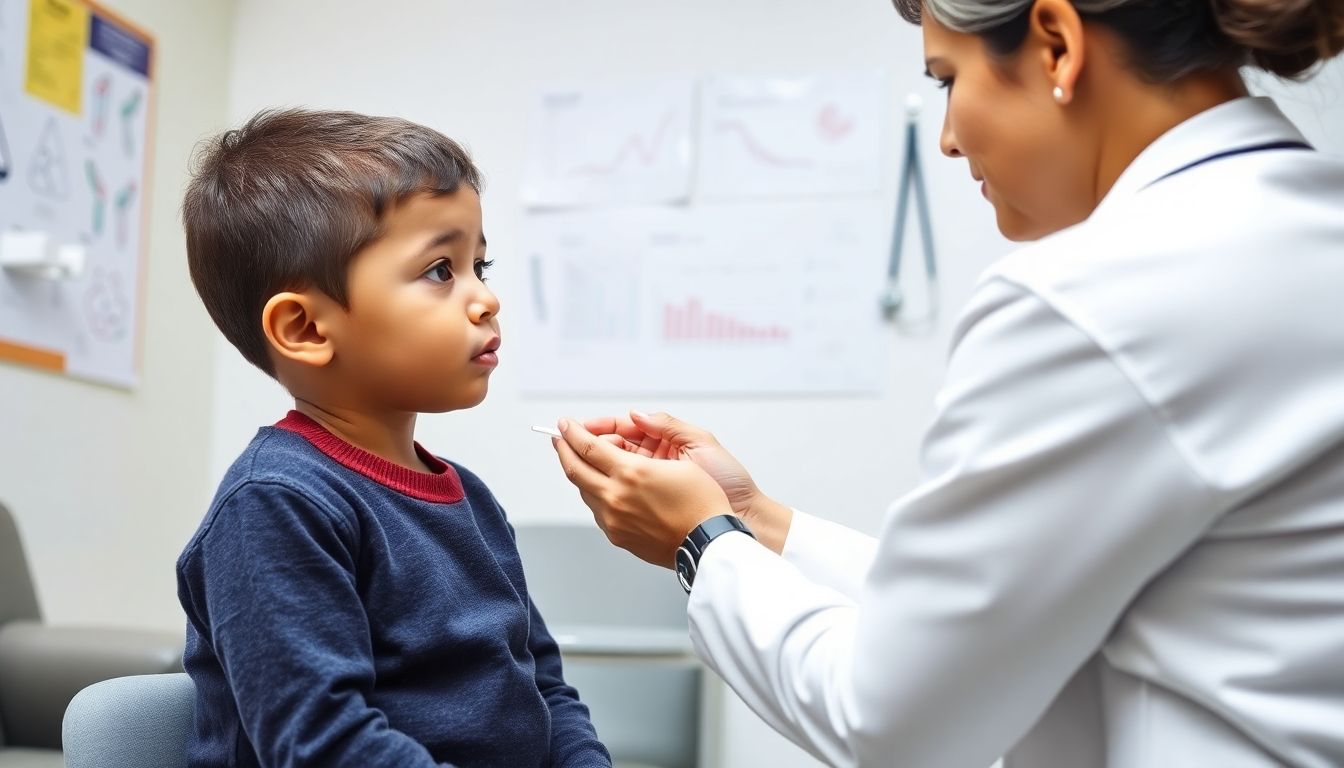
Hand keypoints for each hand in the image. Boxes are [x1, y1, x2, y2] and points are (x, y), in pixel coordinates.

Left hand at [552, 419, 732, 567]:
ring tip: (582, 460)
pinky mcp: (617, 536)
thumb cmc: (703, 502)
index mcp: (631, 473)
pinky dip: (595, 493)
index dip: (572, 432)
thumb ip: (650, 439)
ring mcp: (613, 519)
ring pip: (584, 490)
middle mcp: (616, 496)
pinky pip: (597, 510)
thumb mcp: (681, 460)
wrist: (709, 544)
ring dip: (579, 472)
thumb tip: (632, 422)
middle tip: (559, 437)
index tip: (565, 424)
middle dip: (563, 449)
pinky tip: (603, 486)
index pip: (588, 446)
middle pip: (575, 468)